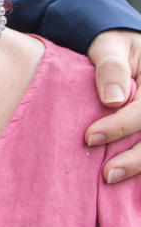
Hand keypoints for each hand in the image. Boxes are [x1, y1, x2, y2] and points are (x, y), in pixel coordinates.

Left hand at [85, 30, 140, 182]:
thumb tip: (112, 99)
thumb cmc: (111, 46)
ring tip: (111, 178)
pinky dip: (139, 166)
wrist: (121, 50)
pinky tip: (124, 181)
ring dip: (139, 165)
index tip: (90, 137)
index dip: (120, 126)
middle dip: (134, 157)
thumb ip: (110, 66)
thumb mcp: (108, 45)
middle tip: (106, 173)